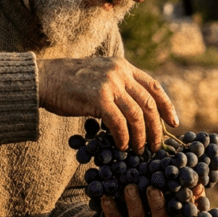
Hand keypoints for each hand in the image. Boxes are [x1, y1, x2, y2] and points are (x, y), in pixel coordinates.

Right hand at [37, 57, 177, 152]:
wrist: (44, 79)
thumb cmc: (68, 83)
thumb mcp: (99, 76)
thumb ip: (118, 86)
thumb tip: (136, 111)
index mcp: (123, 66)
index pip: (154, 86)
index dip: (167, 106)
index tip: (174, 123)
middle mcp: (120, 72)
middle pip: (149, 103)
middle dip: (156, 128)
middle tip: (156, 145)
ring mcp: (110, 84)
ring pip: (137, 115)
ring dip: (141, 136)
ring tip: (139, 150)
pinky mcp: (98, 98)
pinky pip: (119, 122)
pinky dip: (124, 137)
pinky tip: (122, 146)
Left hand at [91, 183, 204, 216]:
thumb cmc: (147, 207)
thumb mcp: (163, 200)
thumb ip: (179, 190)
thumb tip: (198, 182)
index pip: (184, 216)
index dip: (187, 204)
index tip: (186, 188)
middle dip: (158, 205)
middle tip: (152, 187)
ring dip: (134, 204)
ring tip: (129, 187)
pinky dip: (111, 210)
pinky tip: (106, 197)